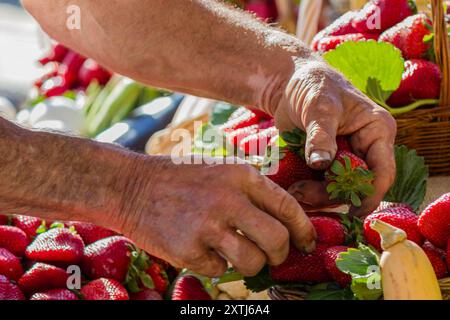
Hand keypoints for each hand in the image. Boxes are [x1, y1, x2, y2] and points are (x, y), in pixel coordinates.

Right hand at [112, 156, 315, 276]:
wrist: (132, 186)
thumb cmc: (182, 179)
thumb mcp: (222, 171)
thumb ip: (253, 192)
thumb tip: (287, 223)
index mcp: (241, 176)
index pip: (288, 207)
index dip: (304, 230)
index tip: (306, 242)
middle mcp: (228, 199)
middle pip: (277, 241)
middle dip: (280, 254)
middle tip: (273, 256)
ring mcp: (207, 226)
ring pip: (253, 262)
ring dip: (250, 264)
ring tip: (235, 253)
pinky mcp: (188, 250)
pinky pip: (220, 270)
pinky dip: (216, 265)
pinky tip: (202, 249)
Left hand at [271, 59, 396, 215]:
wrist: (291, 85)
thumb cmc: (312, 86)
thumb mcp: (319, 105)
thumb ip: (321, 134)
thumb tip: (321, 164)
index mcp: (377, 132)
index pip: (382, 171)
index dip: (370, 194)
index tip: (352, 211)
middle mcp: (366, 149)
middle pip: (357, 185)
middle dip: (332, 195)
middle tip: (301, 194)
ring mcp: (345, 159)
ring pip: (337, 189)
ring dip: (317, 197)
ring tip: (293, 191)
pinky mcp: (325, 164)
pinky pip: (320, 185)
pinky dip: (308, 191)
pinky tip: (291, 191)